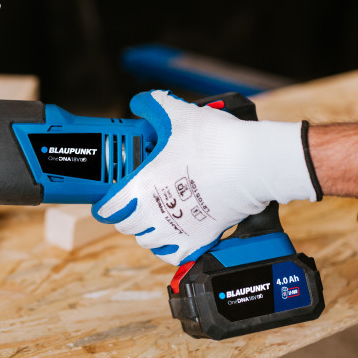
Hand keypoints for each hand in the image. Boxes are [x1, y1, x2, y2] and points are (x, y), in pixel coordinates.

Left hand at [91, 91, 317, 265]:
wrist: (253, 163)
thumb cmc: (214, 141)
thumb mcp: (178, 114)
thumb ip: (154, 106)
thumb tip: (141, 102)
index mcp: (141, 186)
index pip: (109, 208)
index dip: (103, 206)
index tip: (104, 203)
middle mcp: (155, 213)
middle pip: (126, 226)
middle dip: (126, 215)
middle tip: (132, 203)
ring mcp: (176, 230)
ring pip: (148, 241)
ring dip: (147, 230)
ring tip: (153, 217)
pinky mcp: (199, 240)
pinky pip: (172, 254)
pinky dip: (168, 248)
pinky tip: (172, 234)